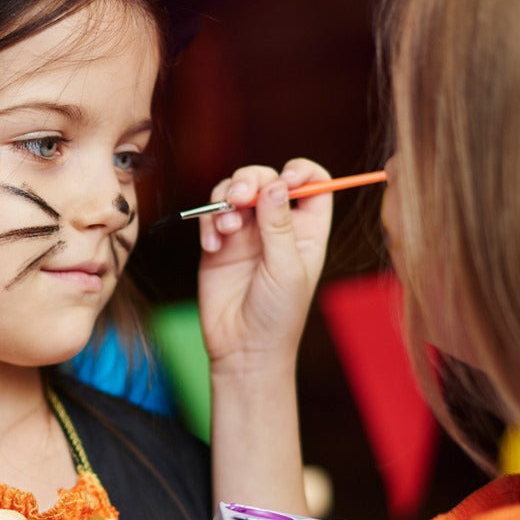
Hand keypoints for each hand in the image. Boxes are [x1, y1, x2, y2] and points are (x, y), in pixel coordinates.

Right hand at [197, 159, 332, 377]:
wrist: (243, 348)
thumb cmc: (277, 315)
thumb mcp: (286, 268)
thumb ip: (279, 224)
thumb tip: (275, 182)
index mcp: (306, 229)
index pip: (312, 183)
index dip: (301, 172)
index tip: (286, 178)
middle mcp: (277, 225)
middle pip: (267, 179)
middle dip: (251, 180)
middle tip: (240, 197)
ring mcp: (246, 232)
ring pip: (234, 190)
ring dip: (226, 198)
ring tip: (226, 226)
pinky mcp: (218, 243)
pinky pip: (210, 214)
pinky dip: (208, 222)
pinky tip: (212, 246)